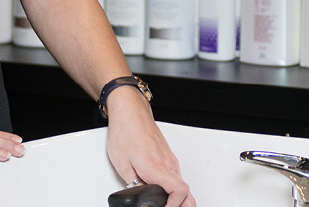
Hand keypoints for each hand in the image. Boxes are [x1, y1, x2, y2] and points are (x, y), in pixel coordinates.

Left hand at [104, 89, 193, 206]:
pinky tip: (163, 192)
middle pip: (187, 193)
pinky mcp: (169, 158)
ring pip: (182, 186)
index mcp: (155, 166)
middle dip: (180, 205)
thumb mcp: (121, 164)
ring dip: (176, 198)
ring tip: (164, 204)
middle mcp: (168, 164)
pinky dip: (174, 189)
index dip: (173, 206)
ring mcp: (171, 160)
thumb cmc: (125, 131)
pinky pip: (177, 178)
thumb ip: (132, 184)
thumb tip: (140, 195)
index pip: (179, 192)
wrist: (131, 111)